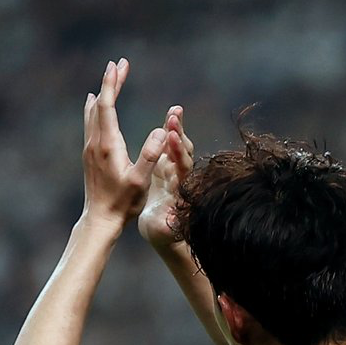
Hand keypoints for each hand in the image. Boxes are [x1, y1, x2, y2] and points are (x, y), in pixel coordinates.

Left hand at [81, 59, 167, 228]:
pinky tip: (95, 107)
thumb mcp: (140, 181)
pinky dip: (95, 109)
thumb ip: (150, 154)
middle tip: (119, 65)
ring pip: (92, 113)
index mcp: (108, 145)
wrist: (100, 220)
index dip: (112, 84)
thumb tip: (161, 131)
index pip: (107, 105)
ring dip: (102, 94)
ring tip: (108, 80)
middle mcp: (95, 143)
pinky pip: (90, 123)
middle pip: (99, 104)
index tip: (118, 65)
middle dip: (109, 83)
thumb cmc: (123, 204)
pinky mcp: (89, 156)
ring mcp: (90, 149)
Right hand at [139, 104, 192, 251]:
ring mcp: (175, 170)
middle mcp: (181, 177)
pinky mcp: (168, 165)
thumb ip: (169, 225)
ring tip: (175, 111)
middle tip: (174, 117)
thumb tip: (174, 220)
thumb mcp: (163, 231)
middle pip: (184, 152)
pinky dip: (171, 129)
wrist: (162, 231)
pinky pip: (171, 145)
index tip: (173, 139)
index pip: (182, 168)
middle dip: (179, 135)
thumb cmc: (162, 233)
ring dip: (177, 129)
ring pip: (179, 145)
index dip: (179, 153)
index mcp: (180, 190)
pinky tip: (173, 112)